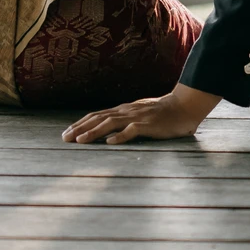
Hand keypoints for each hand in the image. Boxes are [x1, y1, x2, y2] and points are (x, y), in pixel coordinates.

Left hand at [62, 84, 220, 144]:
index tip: (67, 133)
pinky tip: (110, 142)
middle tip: (65, 138)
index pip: (97, 115)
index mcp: (123, 110)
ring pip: (110, 123)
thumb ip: (126, 121)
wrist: (184, 106)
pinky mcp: (149, 125)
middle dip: (80, 128)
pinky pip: (133, 130)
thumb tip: (109, 131)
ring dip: (94, 132)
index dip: (81, 124)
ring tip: (80, 141)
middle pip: (98, 118)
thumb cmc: (162, 113)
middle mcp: (126, 111)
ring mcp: (137, 117)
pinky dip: (120, 136)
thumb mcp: (140, 115)